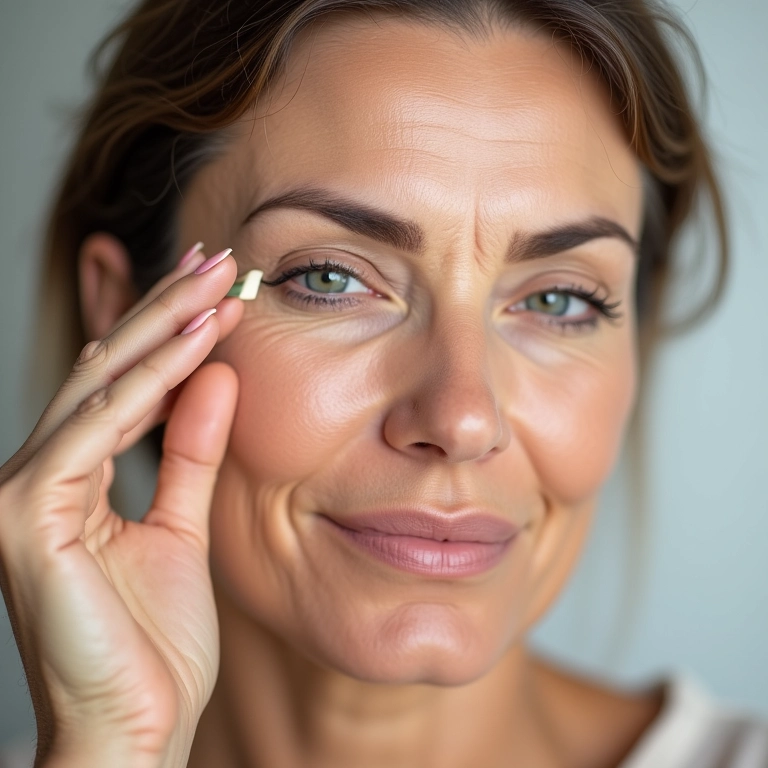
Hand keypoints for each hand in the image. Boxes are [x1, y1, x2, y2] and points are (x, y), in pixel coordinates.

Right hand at [0, 247, 242, 767]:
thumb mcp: (184, 526)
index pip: (124, 387)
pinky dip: (150, 382)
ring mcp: (23, 492)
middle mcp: (36, 475)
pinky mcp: (28, 515)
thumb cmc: (155, 643)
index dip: (171, 333)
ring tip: (217, 279)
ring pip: (102, 384)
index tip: (217, 288)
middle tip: (217, 256)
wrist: (136, 729)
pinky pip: (99, 429)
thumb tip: (214, 379)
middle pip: (111, 369)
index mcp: (70, 481)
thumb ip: (190, 453)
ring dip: (164, 326)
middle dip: (167, 308)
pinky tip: (196, 340)